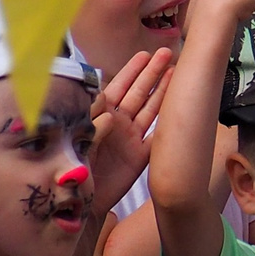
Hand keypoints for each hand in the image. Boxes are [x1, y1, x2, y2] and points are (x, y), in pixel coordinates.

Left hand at [86, 48, 172, 220]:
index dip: (130, 71)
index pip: (117, 88)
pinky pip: (158, 134)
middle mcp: (118, 123)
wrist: (80, 201)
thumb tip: (112, 113)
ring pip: (151, 108)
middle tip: (166, 53)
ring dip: (163, 90)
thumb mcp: (77, 142)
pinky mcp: (142, 155)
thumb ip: (93, 126)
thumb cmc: (72, 171)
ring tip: (177, 70)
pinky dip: (169, 121)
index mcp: (100, 117)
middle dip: (151, 72)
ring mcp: (131, 138)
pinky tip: (181, 105)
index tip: (143, 56)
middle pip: (138, 93)